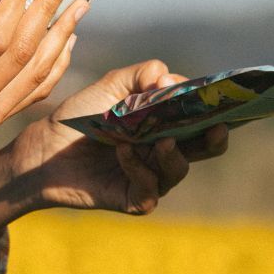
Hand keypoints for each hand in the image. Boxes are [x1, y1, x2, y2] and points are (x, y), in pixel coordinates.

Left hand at [0, 58, 229, 219]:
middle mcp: (164, 151)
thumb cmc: (81, 115)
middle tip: (217, 127)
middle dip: (214, 138)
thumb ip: (141, 75)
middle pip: (203, 148)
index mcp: (166, 123)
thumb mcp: (112, 86)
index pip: (201, 118)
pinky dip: (138, 169)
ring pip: (178, 169)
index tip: (227, 101)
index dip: (217, 111)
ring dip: (172, 154)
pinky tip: (123, 153)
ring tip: (161, 139)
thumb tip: (168, 78)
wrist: (46, 146)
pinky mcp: (134, 198)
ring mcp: (151, 176)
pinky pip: (149, 189)